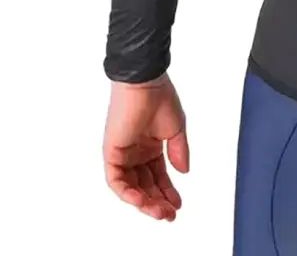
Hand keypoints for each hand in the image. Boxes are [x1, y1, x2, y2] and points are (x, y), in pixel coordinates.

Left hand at [103, 72, 188, 220]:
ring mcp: (123, 153)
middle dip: (158, 201)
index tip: (178, 204)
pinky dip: (127, 192)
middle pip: (145, 185)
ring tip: (160, 211)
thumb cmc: (160, 98)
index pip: (158, 176)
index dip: (168, 191)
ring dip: (144, 201)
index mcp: (151, 146)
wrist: (146, 82)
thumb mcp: (176, 129)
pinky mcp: (112, 152)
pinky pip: (116, 180)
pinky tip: (142, 200)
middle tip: (169, 214)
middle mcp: (136, 152)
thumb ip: (179, 152)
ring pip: (131, 187)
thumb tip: (184, 172)